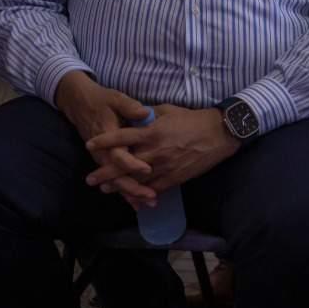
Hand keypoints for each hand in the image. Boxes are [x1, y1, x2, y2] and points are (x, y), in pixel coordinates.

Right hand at [54, 71, 155, 207]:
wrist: (80, 104)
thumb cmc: (101, 100)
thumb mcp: (115, 98)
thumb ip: (129, 106)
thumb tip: (144, 112)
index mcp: (108, 137)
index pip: (119, 155)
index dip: (132, 163)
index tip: (147, 169)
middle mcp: (104, 153)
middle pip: (117, 175)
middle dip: (134, 188)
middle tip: (151, 198)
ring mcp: (103, 159)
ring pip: (116, 181)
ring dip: (131, 193)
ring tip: (149, 202)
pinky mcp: (105, 162)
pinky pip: (115, 179)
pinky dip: (126, 190)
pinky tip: (137, 201)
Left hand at [87, 104, 239, 195]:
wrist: (218, 134)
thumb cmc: (193, 119)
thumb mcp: (169, 110)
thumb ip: (149, 115)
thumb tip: (134, 116)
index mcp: (152, 132)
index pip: (122, 137)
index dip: (104, 141)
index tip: (90, 145)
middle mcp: (155, 151)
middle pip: (124, 165)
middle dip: (105, 173)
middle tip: (90, 179)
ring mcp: (164, 167)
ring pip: (136, 180)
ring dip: (119, 186)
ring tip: (105, 189)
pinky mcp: (174, 178)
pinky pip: (154, 189)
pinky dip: (141, 193)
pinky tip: (132, 197)